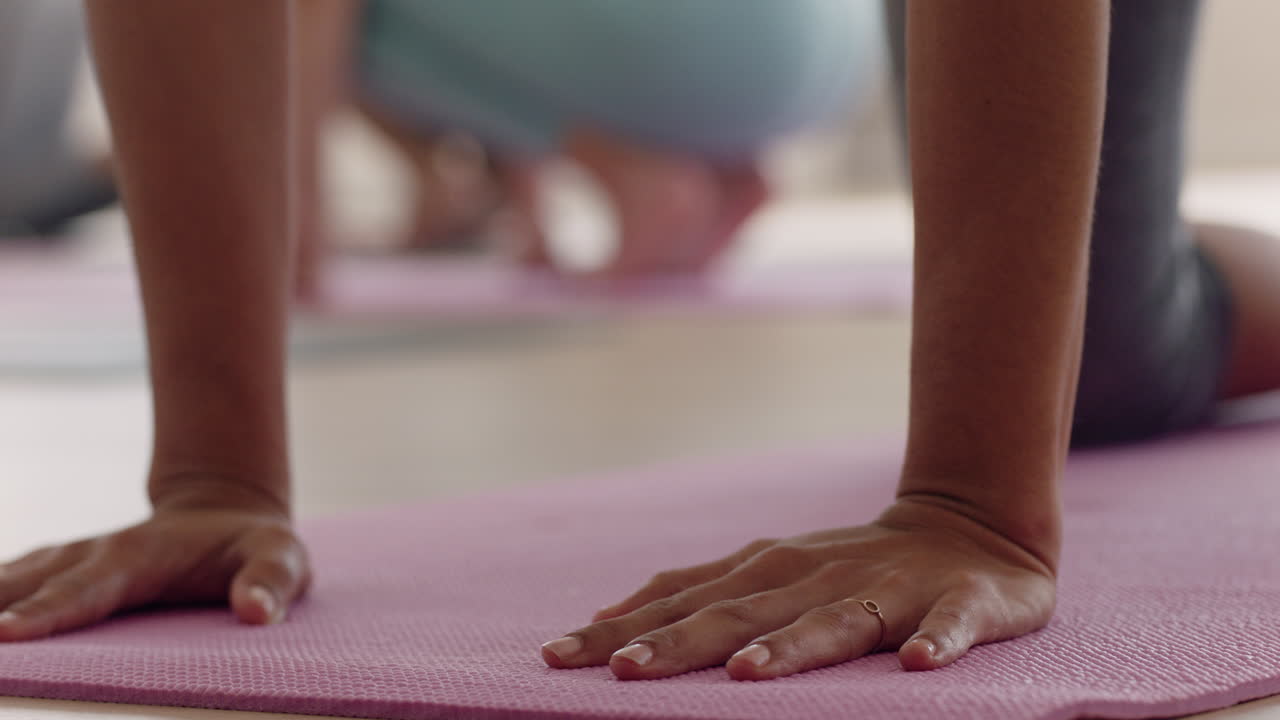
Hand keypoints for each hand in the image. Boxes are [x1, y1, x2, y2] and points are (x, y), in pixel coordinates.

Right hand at [0, 491, 308, 640]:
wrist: (225, 515)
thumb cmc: (255, 546)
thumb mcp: (284, 558)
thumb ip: (272, 583)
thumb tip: (255, 614)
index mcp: (135, 557)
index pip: (86, 591)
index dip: (48, 613)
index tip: (6, 634)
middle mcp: (89, 555)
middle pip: (24, 586)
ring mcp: (67, 562)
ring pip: (5, 581)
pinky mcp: (55, 573)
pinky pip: (6, 586)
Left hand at [541, 497, 1055, 679]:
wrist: (970, 524)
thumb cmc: (849, 562)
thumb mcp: (764, 569)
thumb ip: (694, 591)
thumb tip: (606, 616)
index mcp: (765, 572)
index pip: (680, 603)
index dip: (621, 630)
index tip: (555, 656)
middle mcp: (813, 578)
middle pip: (739, 615)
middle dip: (679, 644)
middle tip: (623, 671)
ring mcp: (887, 590)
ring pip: (834, 622)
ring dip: (792, 647)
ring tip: (747, 673)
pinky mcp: (959, 603)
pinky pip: (949, 625)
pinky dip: (936, 640)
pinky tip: (918, 664)